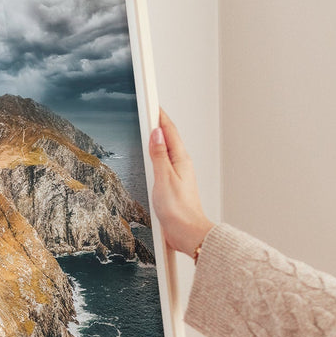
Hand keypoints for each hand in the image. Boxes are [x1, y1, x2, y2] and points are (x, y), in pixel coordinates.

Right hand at [149, 109, 214, 256]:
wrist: (187, 233)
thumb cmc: (179, 211)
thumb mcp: (164, 179)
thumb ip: (159, 155)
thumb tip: (156, 134)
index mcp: (180, 160)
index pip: (169, 131)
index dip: (159, 116)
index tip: (151, 103)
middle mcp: (181, 165)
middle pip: (168, 138)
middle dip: (158, 123)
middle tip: (148, 110)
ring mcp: (178, 175)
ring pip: (166, 151)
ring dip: (158, 139)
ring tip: (148, 127)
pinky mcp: (173, 186)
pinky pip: (164, 163)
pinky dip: (156, 155)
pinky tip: (152, 157)